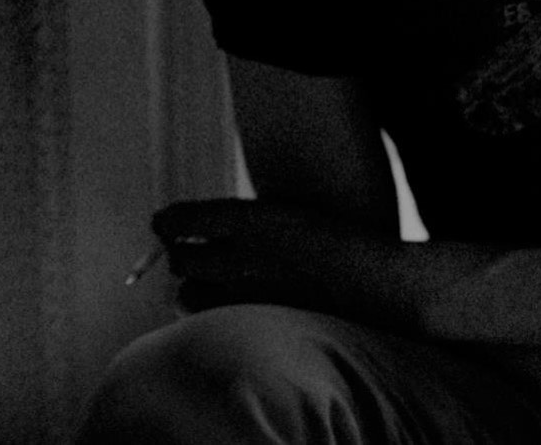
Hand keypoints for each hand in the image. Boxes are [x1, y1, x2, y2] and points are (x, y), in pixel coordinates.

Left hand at [149, 197, 340, 313]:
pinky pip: (210, 319)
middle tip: (193, 252)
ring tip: (215, 280)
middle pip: (182, 258)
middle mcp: (248, 257)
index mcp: (256, 220)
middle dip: (182, 255)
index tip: (165, 222)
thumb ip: (238, 225)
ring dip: (193, 286)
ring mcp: (249, 296)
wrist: (375, 280)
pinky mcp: (254, 325)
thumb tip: (183, 235)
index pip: (183, 221)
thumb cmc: (329, 241)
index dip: (167, 221)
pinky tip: (230, 302)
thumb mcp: (284, 216)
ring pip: (187, 295)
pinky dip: (210, 311)